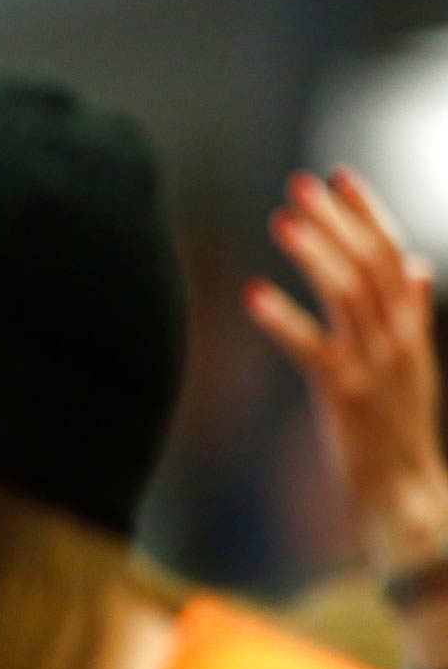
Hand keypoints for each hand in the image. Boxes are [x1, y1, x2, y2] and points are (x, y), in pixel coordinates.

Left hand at [248, 167, 447, 573]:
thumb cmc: (401, 429)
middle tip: (302, 183)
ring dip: (316, 254)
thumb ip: (412, 316)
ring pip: (350, 295)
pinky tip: (252, 294)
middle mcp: (399, 339)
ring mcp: (374, 365)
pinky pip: (313, 347)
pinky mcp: (345, 395)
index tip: (341, 175)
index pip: (395, 254)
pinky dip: (284, 317)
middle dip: (338, 219)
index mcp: (413, 328)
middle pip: (372, 264)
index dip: (369, 212)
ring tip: (282, 221)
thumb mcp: (415, 365)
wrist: (409, 493)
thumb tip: (416, 269)